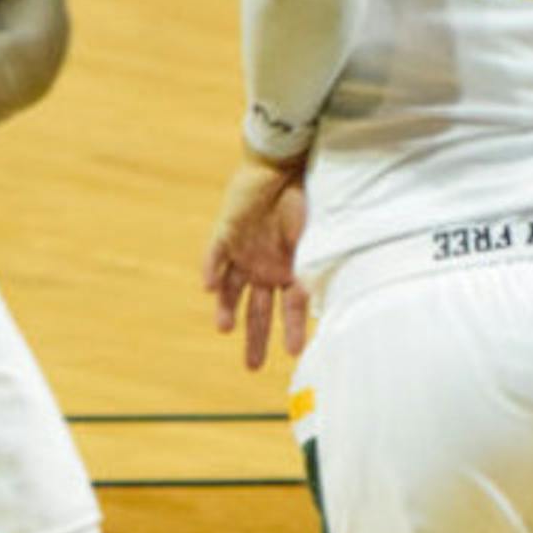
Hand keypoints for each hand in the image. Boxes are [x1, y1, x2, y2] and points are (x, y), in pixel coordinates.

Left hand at [203, 155, 310, 370]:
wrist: (284, 166)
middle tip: (252, 366)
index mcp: (287, 273)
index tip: (294, 354)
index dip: (292, 332)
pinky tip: (208, 288)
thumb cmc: (305, 200)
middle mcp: (262, 269)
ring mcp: (241, 254)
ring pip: (230, 290)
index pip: (288, 311)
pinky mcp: (224, 235)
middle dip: (254, 339)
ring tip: (224, 328)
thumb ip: (313, 268)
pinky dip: (211, 270)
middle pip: (256, 311)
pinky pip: (213, 256)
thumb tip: (324, 297)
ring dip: (226, 308)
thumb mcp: (314, 240)